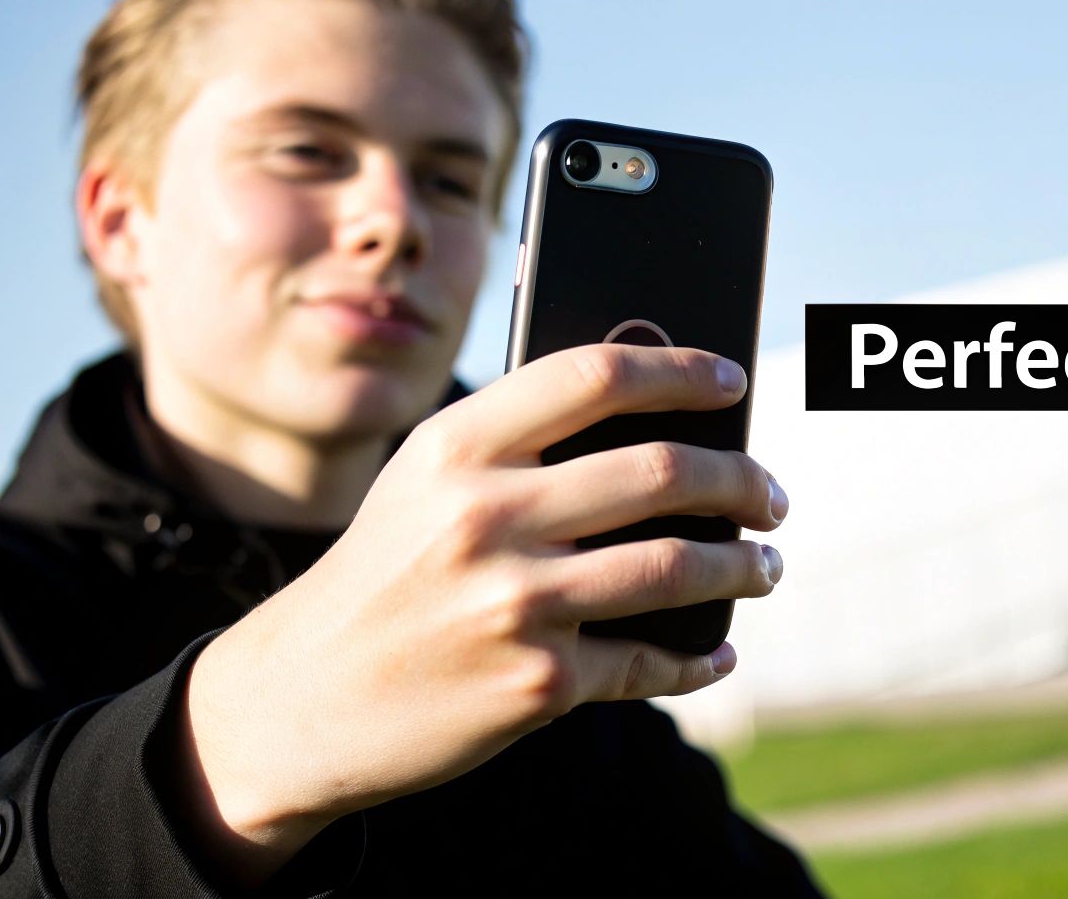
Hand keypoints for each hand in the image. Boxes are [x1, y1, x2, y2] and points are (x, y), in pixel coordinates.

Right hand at [173, 344, 786, 882]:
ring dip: (743, 566)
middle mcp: (485, 515)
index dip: (679, 369)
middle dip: (742, 480)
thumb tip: (658, 423)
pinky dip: (699, 657)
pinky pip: (649, 661)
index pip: (594, 375)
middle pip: (659, 470)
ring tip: (765, 566)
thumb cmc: (382, 575)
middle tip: (770, 495)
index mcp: (454, 447)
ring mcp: (515, 603)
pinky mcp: (536, 684)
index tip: (730, 381)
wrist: (297, 699)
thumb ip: (516, 446)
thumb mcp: (421, 486)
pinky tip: (716, 650)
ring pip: (675, 566)